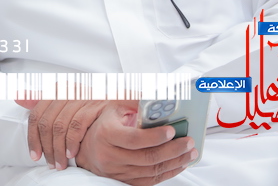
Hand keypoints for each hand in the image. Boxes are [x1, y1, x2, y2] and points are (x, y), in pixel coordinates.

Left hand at [15, 99, 110, 169]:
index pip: (36, 115)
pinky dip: (72, 142)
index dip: (33, 137)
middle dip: (46, 147)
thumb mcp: (67, 101)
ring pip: (60, 126)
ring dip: (58, 149)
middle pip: (46, 122)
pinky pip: (77, 125)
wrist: (126, 104)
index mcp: (58, 90)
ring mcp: (82, 97)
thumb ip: (42, 100)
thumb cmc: (94, 105)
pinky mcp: (96, 104)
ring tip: (61, 163)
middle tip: (50, 163)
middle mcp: (67, 91)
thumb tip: (18, 98)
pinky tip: (72, 154)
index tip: (35, 155)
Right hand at [75, 103, 195, 184]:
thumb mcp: (116, 107)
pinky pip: (149, 181)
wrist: (88, 145)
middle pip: (146, 157)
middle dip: (172, 150)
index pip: (134, 139)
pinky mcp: (123, 180)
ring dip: (174, 162)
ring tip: (189, 153)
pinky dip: (167, 173)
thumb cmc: (105, 123)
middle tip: (188, 142)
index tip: (172, 131)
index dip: (155, 137)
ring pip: (150, 171)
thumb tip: (162, 100)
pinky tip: (178, 164)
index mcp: (106, 134)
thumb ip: (137, 104)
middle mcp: (109, 155)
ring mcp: (116, 171)